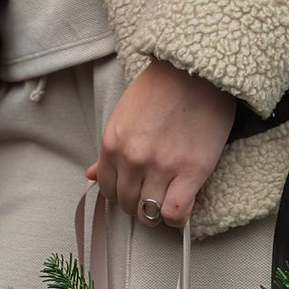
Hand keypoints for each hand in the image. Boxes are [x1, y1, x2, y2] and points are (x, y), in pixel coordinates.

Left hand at [86, 59, 235, 227]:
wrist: (198, 69)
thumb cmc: (162, 88)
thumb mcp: (124, 115)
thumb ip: (109, 150)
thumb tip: (91, 175)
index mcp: (112, 144)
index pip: (107, 190)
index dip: (121, 195)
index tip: (135, 191)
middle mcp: (132, 159)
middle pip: (126, 204)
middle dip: (138, 205)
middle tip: (153, 195)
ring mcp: (161, 167)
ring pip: (148, 213)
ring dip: (156, 214)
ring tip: (167, 203)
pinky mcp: (190, 171)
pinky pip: (175, 213)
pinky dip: (177, 218)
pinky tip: (182, 209)